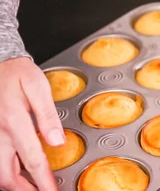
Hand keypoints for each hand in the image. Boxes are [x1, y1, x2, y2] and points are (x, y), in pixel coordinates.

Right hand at [0, 57, 62, 190]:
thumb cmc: (18, 74)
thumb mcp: (37, 87)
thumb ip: (47, 115)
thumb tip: (58, 142)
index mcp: (14, 122)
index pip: (32, 160)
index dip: (44, 181)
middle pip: (7, 175)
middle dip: (25, 189)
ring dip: (14, 184)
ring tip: (33, 187)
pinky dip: (6, 172)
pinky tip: (19, 172)